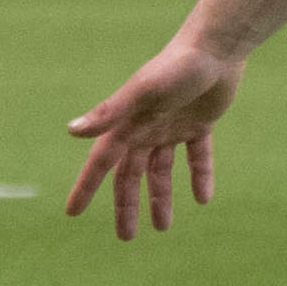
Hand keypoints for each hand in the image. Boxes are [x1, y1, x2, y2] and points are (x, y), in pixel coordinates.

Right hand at [63, 39, 240, 238]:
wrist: (215, 47)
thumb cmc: (176, 67)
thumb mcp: (141, 93)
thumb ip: (108, 113)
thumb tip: (71, 131)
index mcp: (127, 125)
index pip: (101, 164)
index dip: (86, 189)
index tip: (73, 213)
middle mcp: (144, 129)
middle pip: (130, 176)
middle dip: (126, 206)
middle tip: (125, 237)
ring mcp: (171, 127)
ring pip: (161, 171)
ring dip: (161, 198)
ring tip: (163, 227)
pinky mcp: (198, 124)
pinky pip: (196, 157)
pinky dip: (198, 176)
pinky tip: (203, 198)